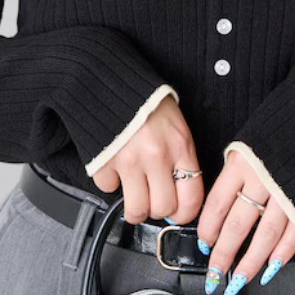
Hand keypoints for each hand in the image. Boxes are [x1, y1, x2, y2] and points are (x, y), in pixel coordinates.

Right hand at [91, 94, 203, 224]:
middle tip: (153, 202)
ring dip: (135, 209)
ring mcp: (129, 160)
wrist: (109, 80)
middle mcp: (156, 155)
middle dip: (157, 210)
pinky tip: (115, 168)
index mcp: (180, 146)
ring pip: (136, 209)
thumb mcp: (176, 126)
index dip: (184, 214)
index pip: (191, 197)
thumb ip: (180, 157)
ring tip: (134, 197)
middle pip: (162, 208)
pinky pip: (108, 189)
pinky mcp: (103, 161)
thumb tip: (179, 193)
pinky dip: (110, 184)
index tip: (178, 214)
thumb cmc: (145, 102)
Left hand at [196, 149, 294, 294]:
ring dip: (250, 264)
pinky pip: (293, 234)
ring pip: (264, 236)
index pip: (217, 205)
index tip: (204, 244)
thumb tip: (220, 207)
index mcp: (241, 164)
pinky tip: (270, 267)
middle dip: (223, 255)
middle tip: (214, 274)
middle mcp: (261, 180)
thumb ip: (233, 174)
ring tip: (238, 280)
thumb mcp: (246, 144)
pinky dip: (282, 254)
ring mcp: (286, 193)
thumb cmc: (279, 130)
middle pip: (237, 226)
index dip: (208, 230)